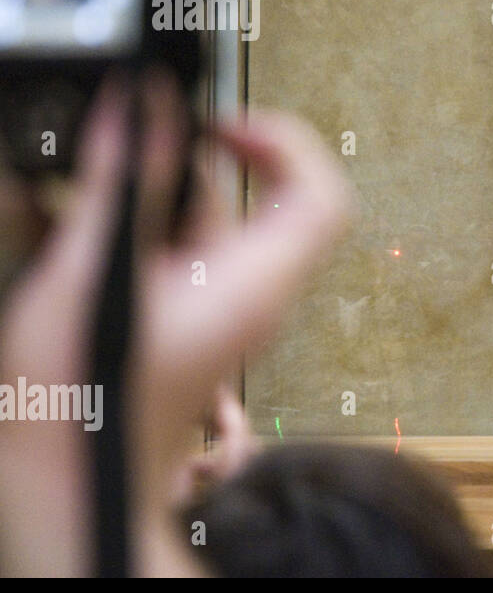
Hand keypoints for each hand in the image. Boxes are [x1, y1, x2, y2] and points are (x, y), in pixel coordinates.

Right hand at [0, 74, 351, 575]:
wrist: (71, 484)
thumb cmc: (87, 403)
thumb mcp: (98, 275)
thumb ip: (123, 186)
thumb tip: (144, 108)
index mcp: (254, 285)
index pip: (322, 197)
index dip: (284, 143)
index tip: (223, 123)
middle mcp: (250, 294)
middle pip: (259, 202)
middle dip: (197, 159)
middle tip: (146, 135)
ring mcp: (219, 308)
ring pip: (210, 225)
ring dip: (153, 191)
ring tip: (94, 176)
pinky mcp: (186, 318)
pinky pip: (179, 253)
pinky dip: (138, 225)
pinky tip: (77, 219)